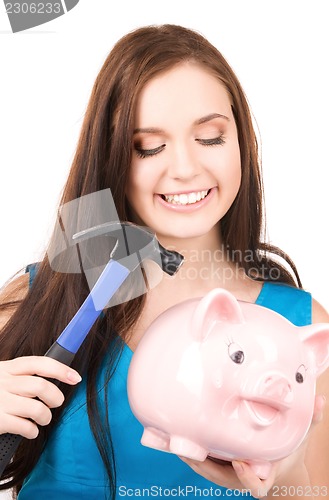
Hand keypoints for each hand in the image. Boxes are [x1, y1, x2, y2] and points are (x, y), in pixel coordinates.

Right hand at [0, 356, 81, 438]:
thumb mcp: (4, 377)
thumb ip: (24, 375)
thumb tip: (59, 375)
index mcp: (8, 368)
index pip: (39, 363)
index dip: (60, 370)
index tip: (76, 378)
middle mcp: (3, 382)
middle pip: (40, 386)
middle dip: (55, 397)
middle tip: (56, 403)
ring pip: (36, 408)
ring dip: (46, 416)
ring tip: (43, 419)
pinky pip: (25, 427)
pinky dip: (32, 431)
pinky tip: (30, 431)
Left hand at [179, 394, 325, 498]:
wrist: (278, 464)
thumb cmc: (286, 450)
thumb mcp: (299, 436)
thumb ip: (310, 419)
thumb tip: (321, 399)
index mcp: (264, 474)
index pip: (256, 485)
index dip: (247, 477)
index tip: (241, 462)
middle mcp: (244, 477)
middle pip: (221, 478)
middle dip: (205, 465)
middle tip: (191, 445)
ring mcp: (230, 475)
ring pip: (207, 471)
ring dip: (192, 457)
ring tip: (176, 438)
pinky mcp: (220, 468)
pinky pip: (203, 463)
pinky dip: (192, 452)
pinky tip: (180, 436)